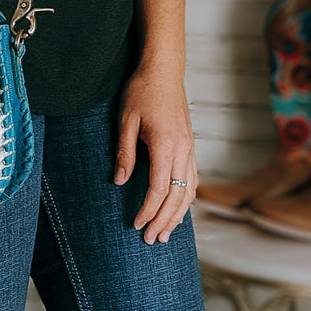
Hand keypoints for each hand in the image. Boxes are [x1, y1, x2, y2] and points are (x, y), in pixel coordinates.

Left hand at [114, 63, 196, 244]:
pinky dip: (186, 198)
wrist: (163, 70)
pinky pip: (192, 178)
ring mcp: (189, 147)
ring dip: (177, 214)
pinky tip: (179, 209)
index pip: (158, 188)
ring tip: (165, 233)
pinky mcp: (190, 144)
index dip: (148, 210)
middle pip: (176, 195)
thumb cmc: (141, 91)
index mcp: (165, 144)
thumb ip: (124, 152)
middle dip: (163, 220)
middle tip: (150, 240)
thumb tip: (119, 182)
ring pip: (188, 190)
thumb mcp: (125, 120)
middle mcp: (182, 149)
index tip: (136, 224)